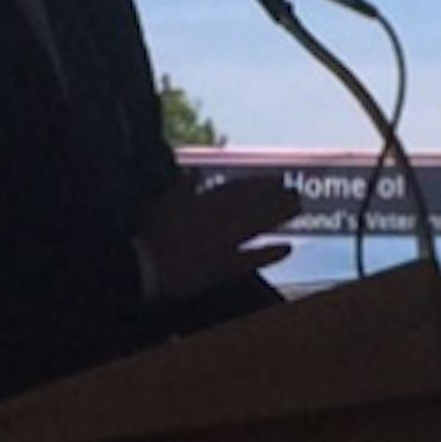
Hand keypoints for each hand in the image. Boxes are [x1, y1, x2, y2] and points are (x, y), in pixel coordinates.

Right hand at [136, 173, 299, 302]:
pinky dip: (271, 253)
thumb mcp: (161, 203)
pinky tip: (288, 247)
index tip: (277, 180)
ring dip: (279, 215)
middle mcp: (219, 219)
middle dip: (276, 197)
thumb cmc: (147, 235)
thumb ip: (180, 188)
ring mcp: (224, 243)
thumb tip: (193, 173)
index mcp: (203, 202)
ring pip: (258, 224)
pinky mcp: (223, 268)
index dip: (259, 184)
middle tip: (295, 192)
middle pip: (254, 204)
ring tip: (297, 208)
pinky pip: (252, 258)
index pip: (238, 189)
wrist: (143, 268)